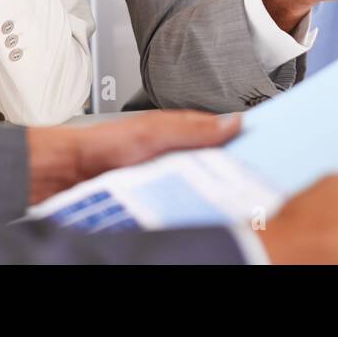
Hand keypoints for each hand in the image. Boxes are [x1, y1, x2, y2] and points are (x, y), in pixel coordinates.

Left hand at [25, 111, 240, 204]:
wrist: (68, 174)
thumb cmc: (103, 146)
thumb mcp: (153, 132)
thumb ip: (192, 128)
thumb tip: (232, 122)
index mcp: (180, 133)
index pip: (224, 135)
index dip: (246, 141)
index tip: (269, 150)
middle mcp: (177, 156)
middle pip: (218, 167)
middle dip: (234, 174)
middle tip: (253, 183)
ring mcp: (168, 180)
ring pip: (203, 190)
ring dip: (214, 196)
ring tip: (228, 202)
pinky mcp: (158, 202)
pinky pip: (184, 207)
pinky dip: (193, 210)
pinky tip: (200, 214)